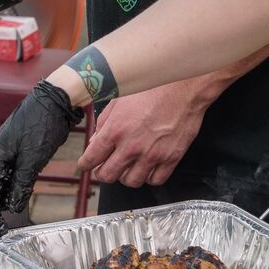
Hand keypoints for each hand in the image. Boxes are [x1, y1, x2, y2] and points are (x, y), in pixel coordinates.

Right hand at [0, 80, 81, 235]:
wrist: (54, 100)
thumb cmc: (43, 123)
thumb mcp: (34, 158)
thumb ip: (21, 184)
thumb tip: (12, 206)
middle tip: (3, 216)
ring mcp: (1, 150)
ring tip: (12, 204)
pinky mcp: (12, 149)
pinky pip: (1, 171)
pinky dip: (6, 183)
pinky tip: (17, 189)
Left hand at [77, 83, 205, 187]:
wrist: (183, 87)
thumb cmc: (152, 88)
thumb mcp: (119, 100)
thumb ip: (104, 122)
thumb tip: (96, 141)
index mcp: (115, 130)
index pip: (91, 159)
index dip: (85, 164)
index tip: (86, 164)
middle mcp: (131, 146)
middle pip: (108, 176)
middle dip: (102, 173)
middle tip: (105, 167)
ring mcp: (152, 154)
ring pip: (131, 182)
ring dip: (126, 176)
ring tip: (127, 166)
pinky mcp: (171, 158)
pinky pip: (155, 180)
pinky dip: (149, 176)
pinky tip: (147, 166)